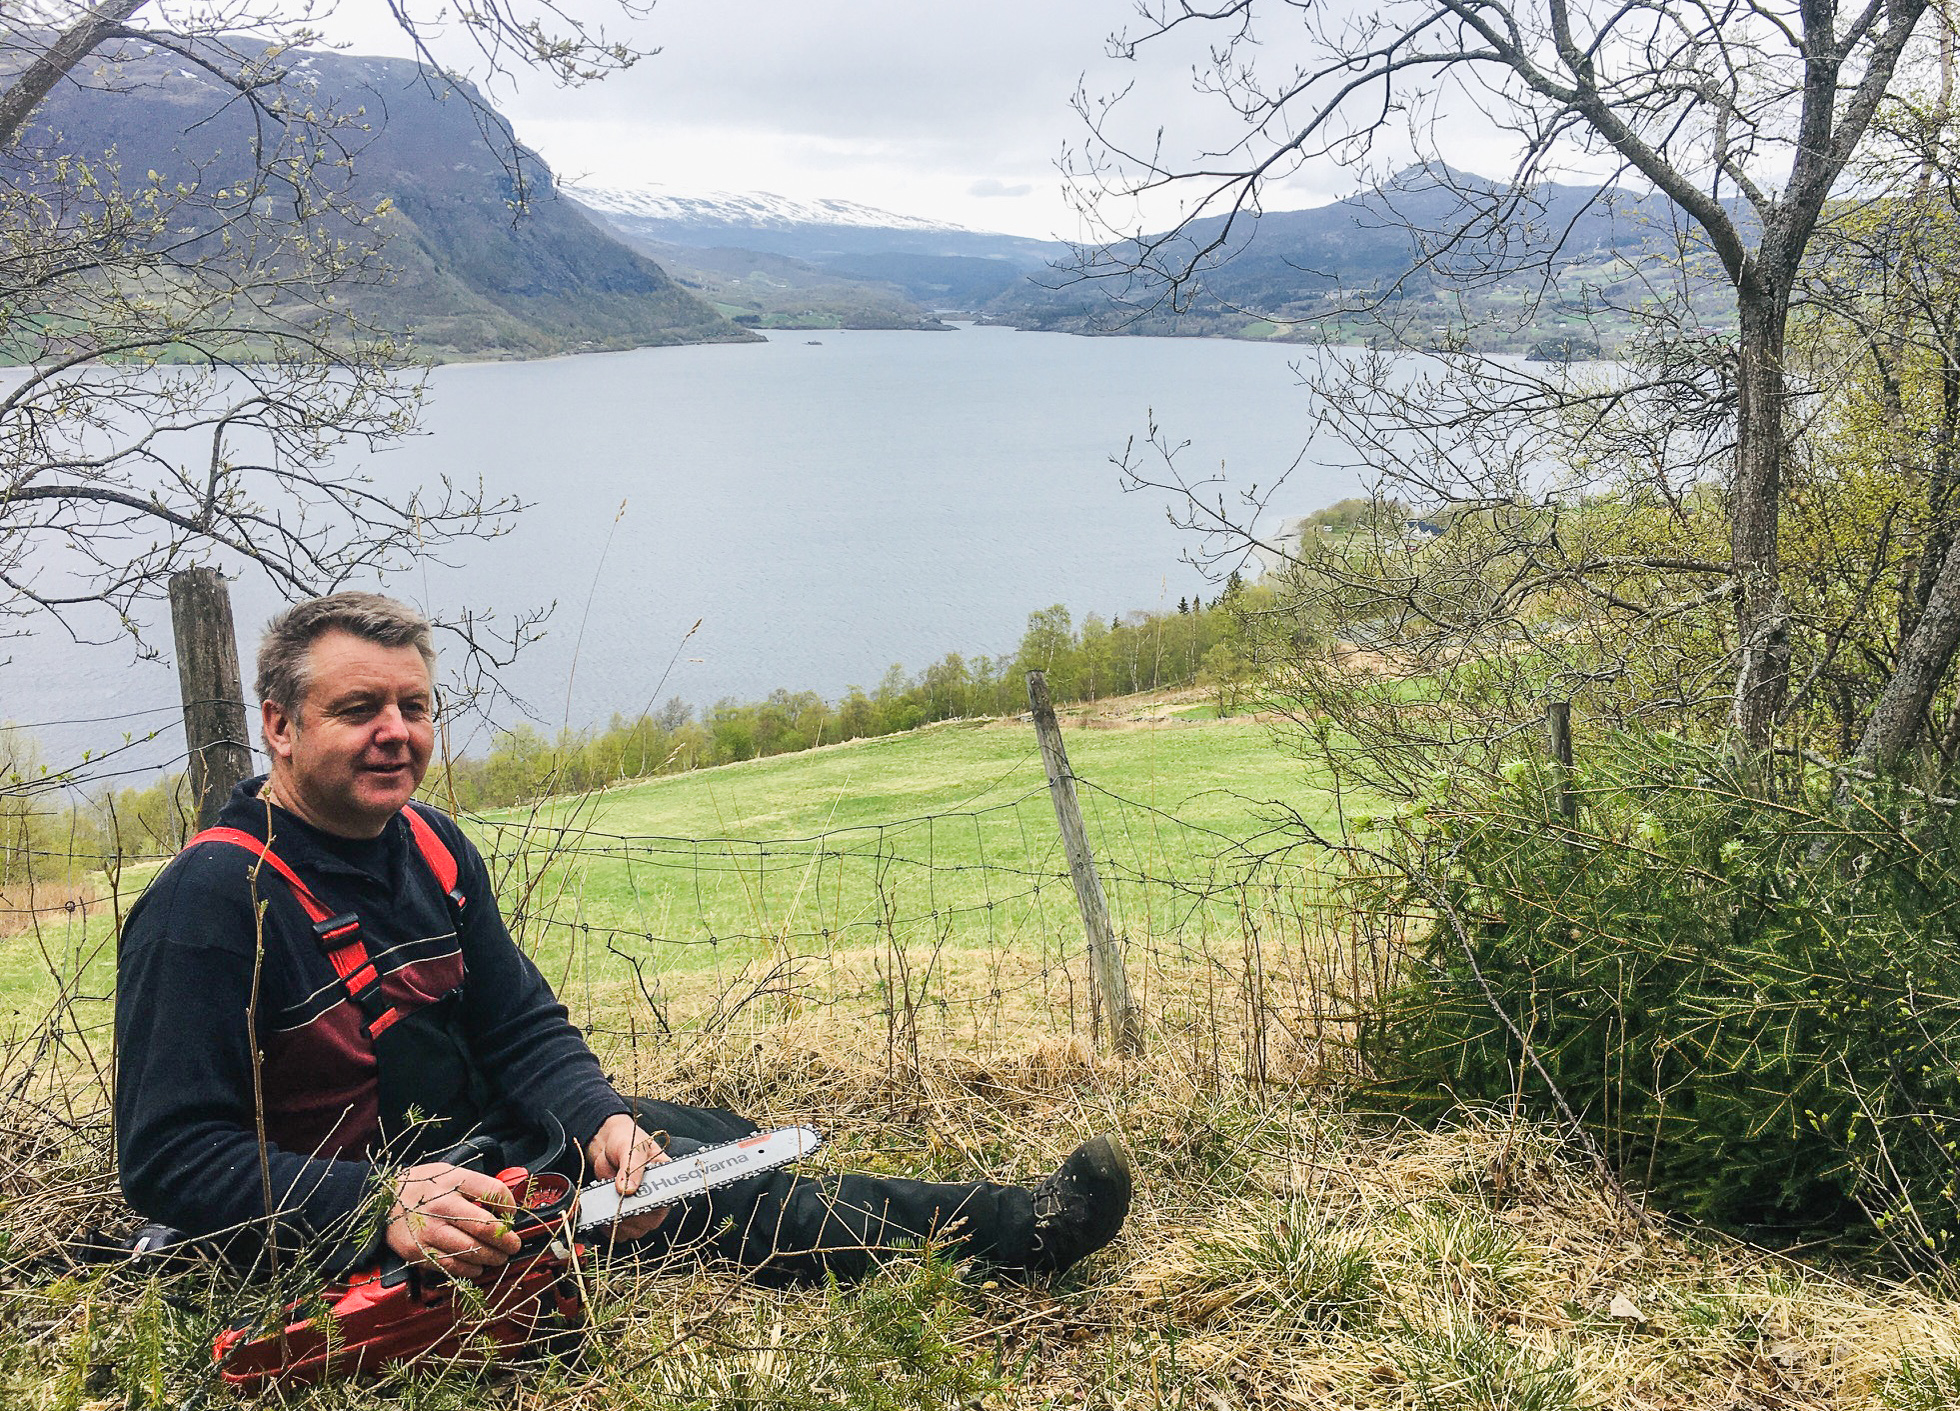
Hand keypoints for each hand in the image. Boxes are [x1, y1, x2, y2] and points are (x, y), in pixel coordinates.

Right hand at [385, 1161, 522, 1278]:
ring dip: (491, 1258)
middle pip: (486, 1227)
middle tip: (513, 1245)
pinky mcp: (417, 1251)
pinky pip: (451, 1266)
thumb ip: (475, 1187)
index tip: (511, 1216)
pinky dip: (470, 1269)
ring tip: (498, 1257)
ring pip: (471, 1251)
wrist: (381, 1200)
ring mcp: (428, 1230)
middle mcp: (441, 1206)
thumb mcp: (449, 1173)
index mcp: (452, 1181)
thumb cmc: (422, 1187)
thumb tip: (505, 1206)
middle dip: (506, 1240)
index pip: (494, 1192)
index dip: (510, 1206)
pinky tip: (476, 1266)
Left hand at [585, 1113, 671, 1241]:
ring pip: (636, 1230)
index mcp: (664, 1179)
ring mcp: (639, 1207)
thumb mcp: (632, 1149)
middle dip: (632, 1218)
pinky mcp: (623, 1213)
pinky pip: (621, 1232)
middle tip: (617, 1206)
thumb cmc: (626, 1141)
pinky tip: (602, 1218)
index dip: (651, 1208)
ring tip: (607, 1210)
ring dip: (620, 1225)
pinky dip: (610, 1229)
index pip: (664, 1202)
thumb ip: (632, 1168)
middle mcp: (654, 1196)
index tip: (634, 1203)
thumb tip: (627, 1190)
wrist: (608, 1145)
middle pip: (651, 1221)